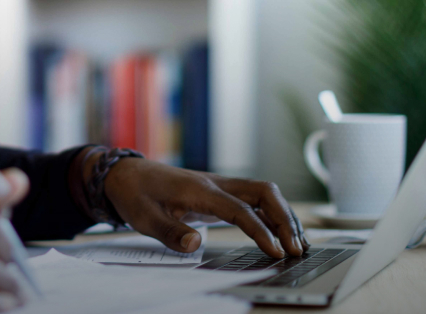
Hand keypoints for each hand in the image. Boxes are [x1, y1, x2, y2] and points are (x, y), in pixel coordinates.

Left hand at [103, 158, 308, 257]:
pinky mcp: (220, 193)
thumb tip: (196, 245)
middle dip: (285, 219)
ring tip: (299, 244)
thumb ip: (170, 231)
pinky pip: (254, 199)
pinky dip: (273, 213)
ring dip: (284, 215)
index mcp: (200, 189)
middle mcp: (216, 184)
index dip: (261, 230)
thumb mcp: (144, 217)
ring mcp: (220, 186)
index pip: (240, 209)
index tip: (276, 251)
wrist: (126, 174)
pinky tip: (281, 232)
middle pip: (264, 193)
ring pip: (264, 193)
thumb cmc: (135, 194)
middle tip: (297, 248)